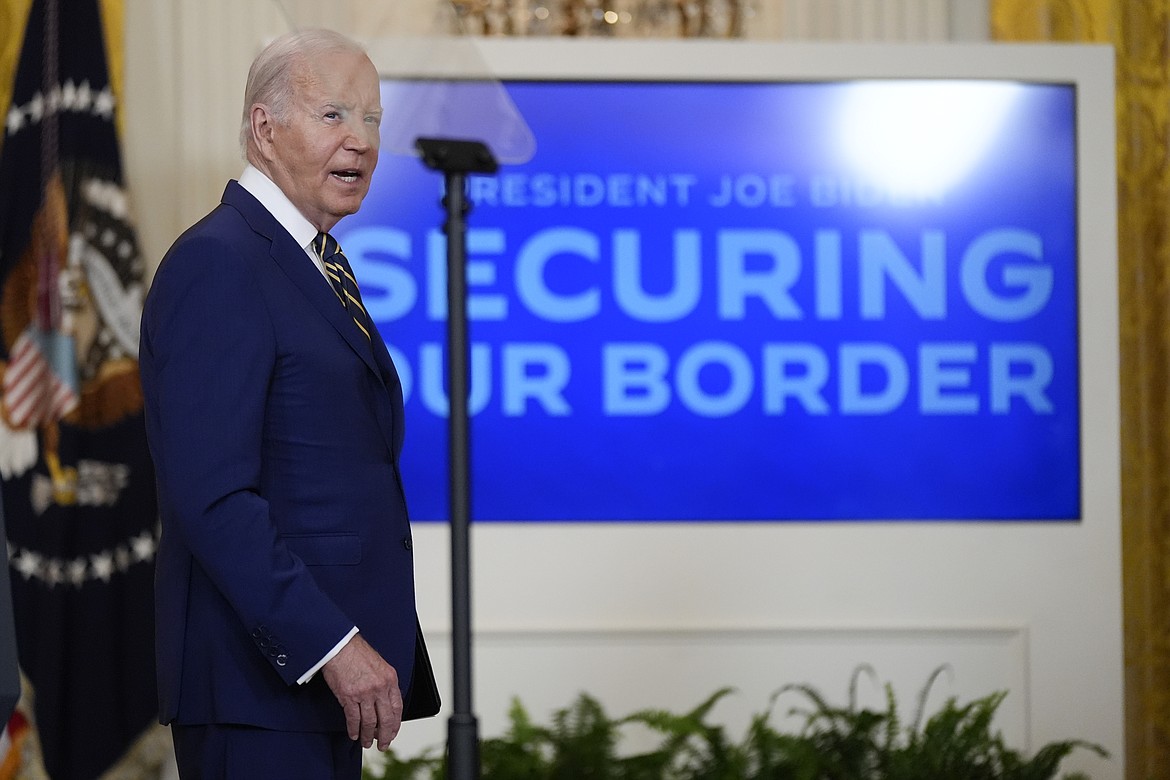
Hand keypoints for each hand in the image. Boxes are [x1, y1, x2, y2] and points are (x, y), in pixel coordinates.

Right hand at [321, 633, 402, 749]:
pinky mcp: (349, 697)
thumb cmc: (357, 653)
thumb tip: (385, 702)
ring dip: (368, 735)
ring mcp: (364, 693)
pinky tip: (354, 734)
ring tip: (367, 742)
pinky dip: (354, 729)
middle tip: (383, 744)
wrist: (340, 646)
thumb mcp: (380, 666)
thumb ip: (384, 683)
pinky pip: (353, 719)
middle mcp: (379, 687)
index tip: (392, 732)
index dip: (395, 724)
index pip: (397, 708)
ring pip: (369, 722)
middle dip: (384, 735)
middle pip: (385, 719)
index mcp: (390, 679)